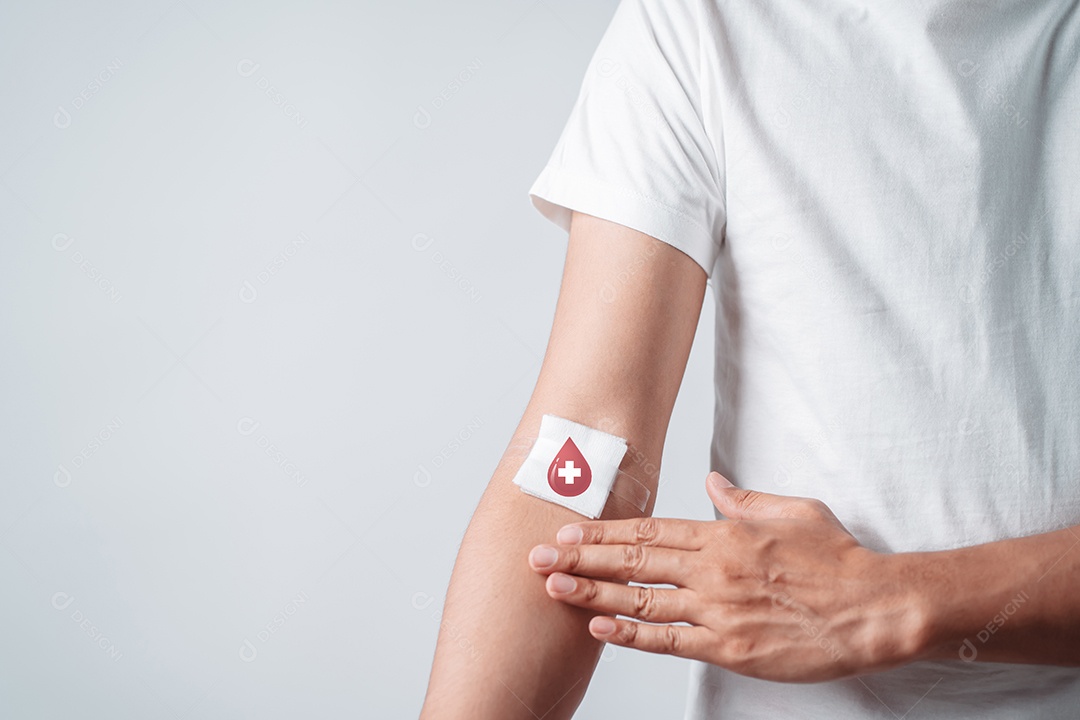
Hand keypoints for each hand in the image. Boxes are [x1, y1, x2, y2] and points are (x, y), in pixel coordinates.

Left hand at [527, 472, 927, 681]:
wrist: (874, 609)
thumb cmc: (838, 560)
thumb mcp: (793, 511)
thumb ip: (745, 499)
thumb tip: (714, 482)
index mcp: (724, 534)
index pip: (648, 530)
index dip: (603, 532)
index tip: (569, 532)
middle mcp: (712, 569)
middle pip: (633, 560)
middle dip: (580, 558)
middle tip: (539, 557)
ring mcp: (718, 609)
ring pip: (640, 598)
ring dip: (591, 594)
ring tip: (553, 589)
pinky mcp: (729, 647)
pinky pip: (668, 639)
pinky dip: (630, 634)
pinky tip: (600, 628)